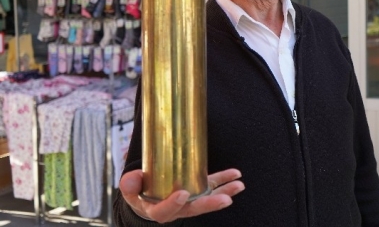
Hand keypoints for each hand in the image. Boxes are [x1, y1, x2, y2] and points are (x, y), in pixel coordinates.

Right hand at [119, 168, 244, 222]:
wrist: (149, 199)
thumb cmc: (139, 193)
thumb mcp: (130, 190)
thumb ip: (130, 184)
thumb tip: (131, 178)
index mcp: (157, 210)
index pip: (164, 212)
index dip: (173, 204)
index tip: (182, 194)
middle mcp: (177, 209)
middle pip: (194, 209)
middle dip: (210, 204)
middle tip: (225, 200)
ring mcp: (190, 201)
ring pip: (208, 199)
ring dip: (224, 192)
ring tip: (239, 186)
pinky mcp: (198, 190)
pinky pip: (212, 186)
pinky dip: (225, 180)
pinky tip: (236, 175)